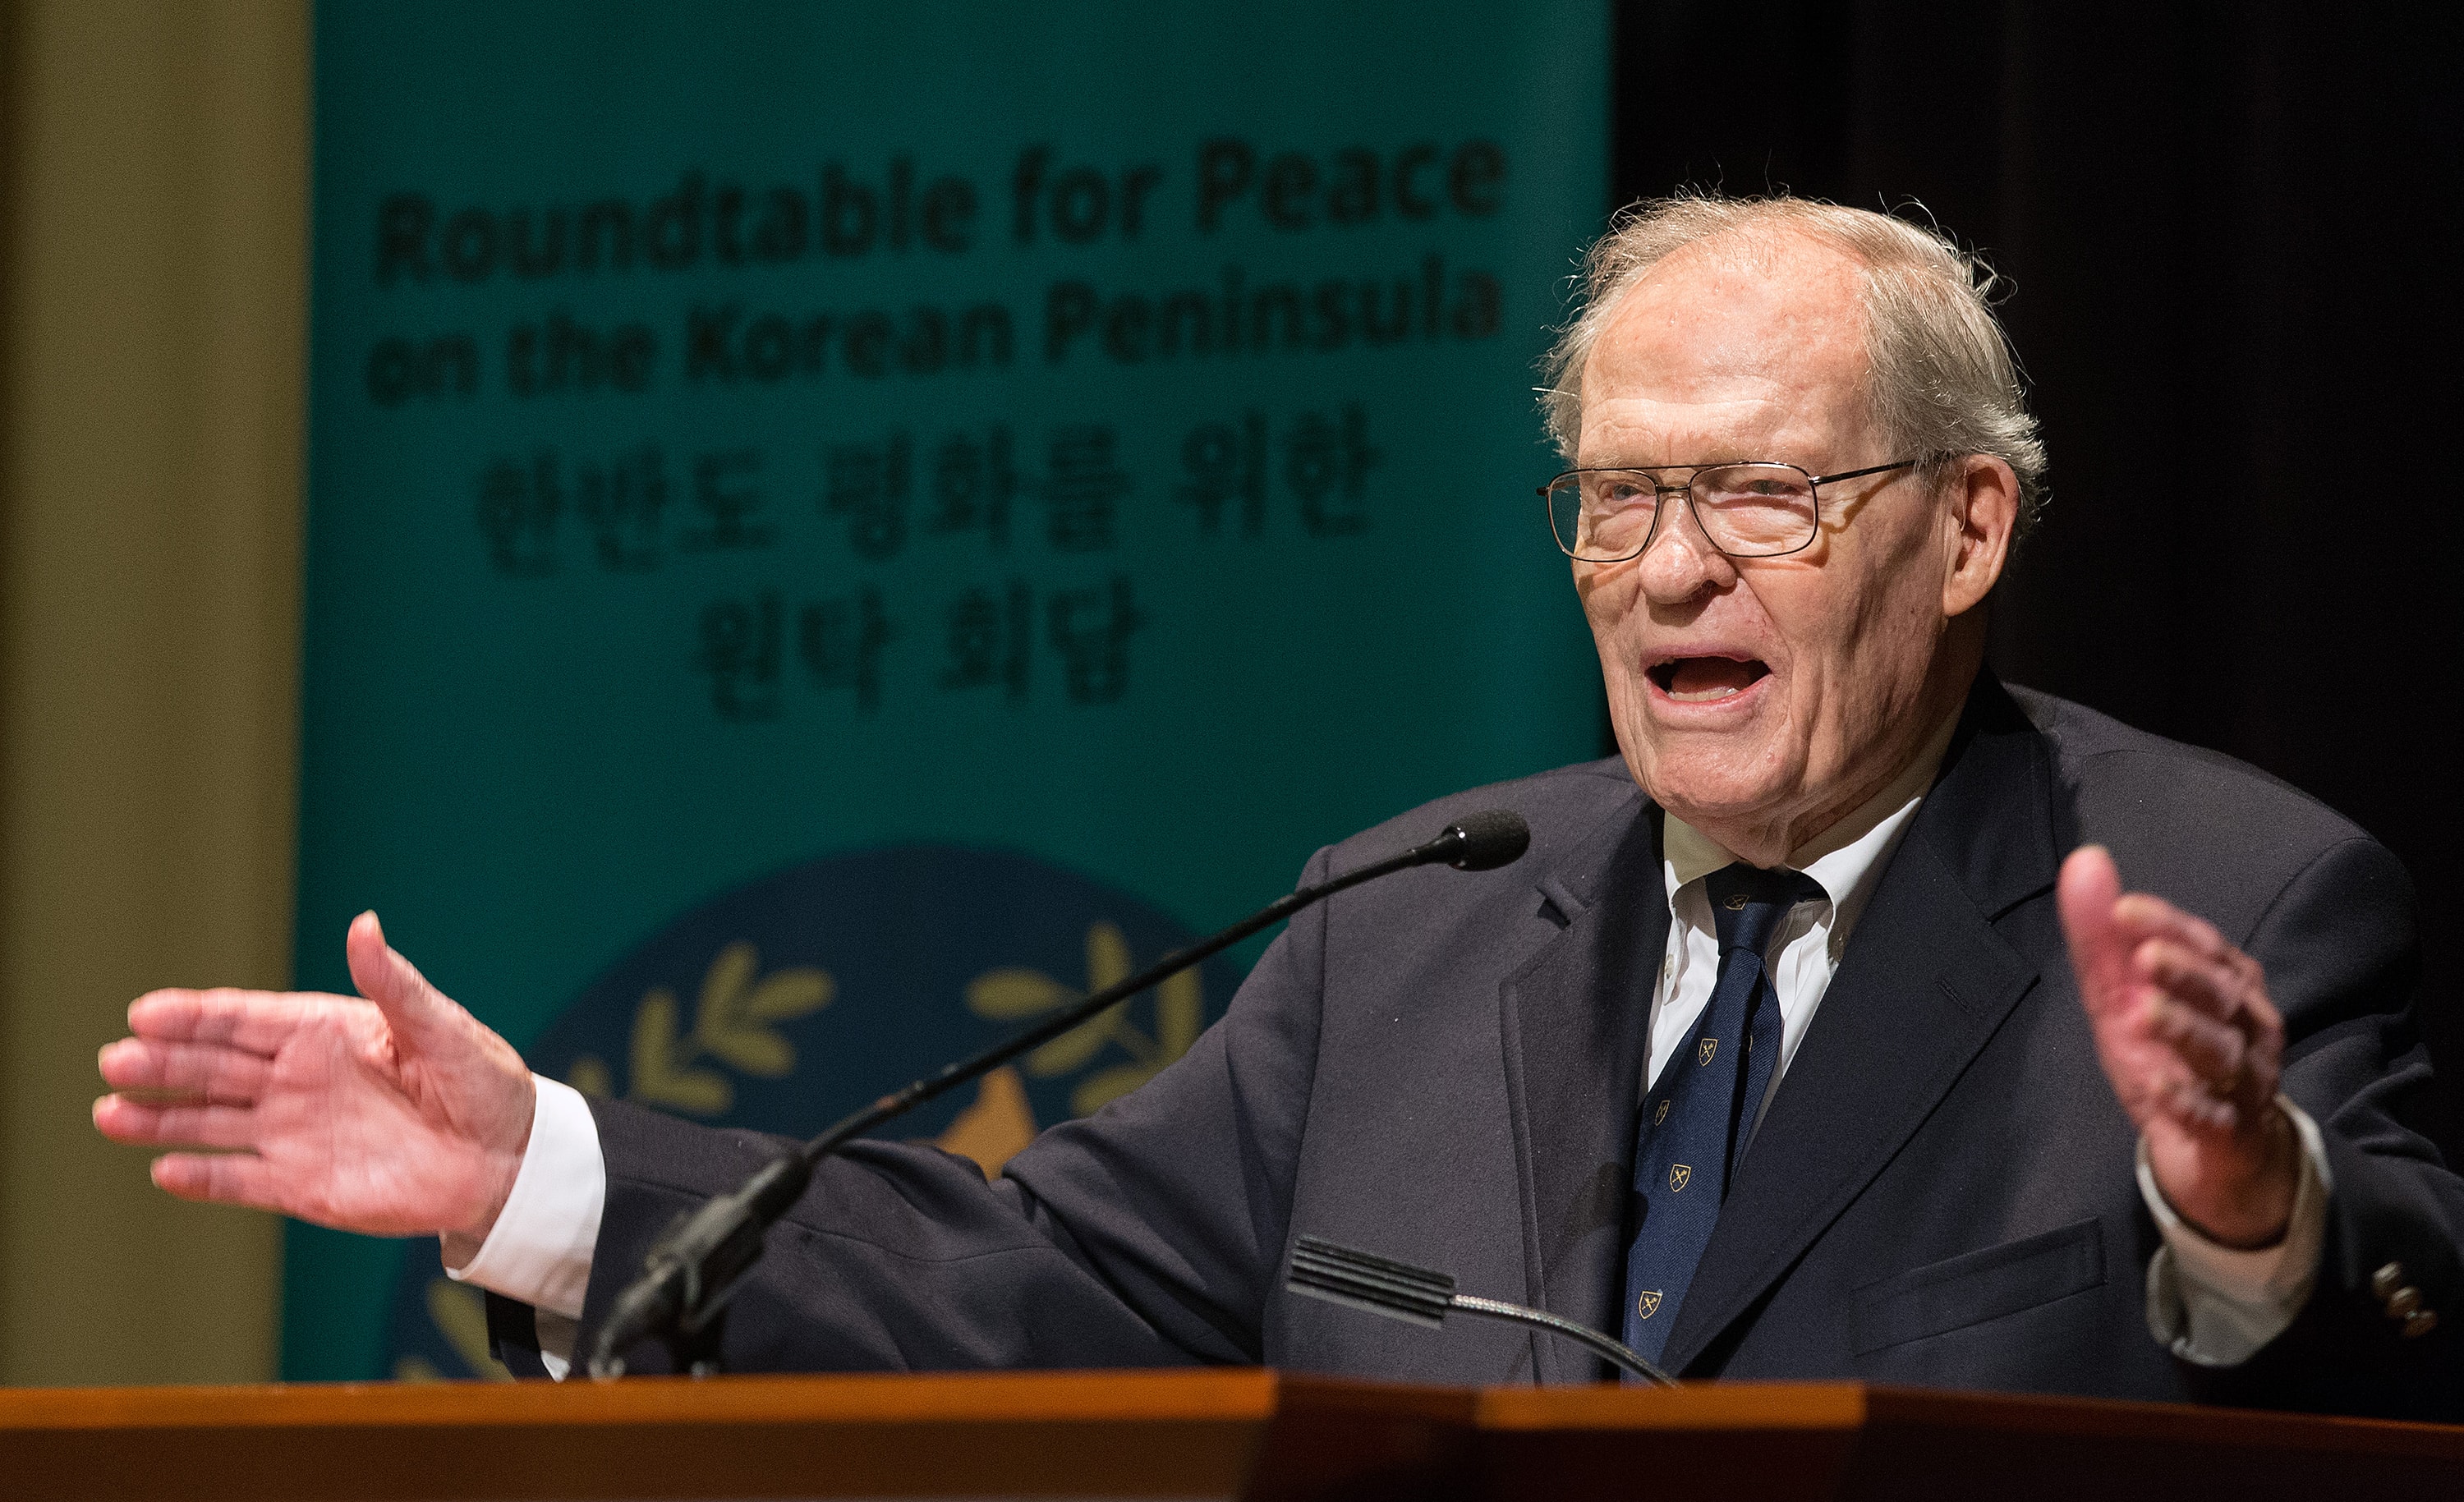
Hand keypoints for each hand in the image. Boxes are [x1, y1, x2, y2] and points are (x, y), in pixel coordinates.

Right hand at [93, 912, 533, 1258]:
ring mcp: (294, 1132)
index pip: (244, 1019)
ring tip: (111, 1115)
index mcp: (325, 1031)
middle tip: (115, 1062)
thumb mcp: (441, 1028)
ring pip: (212, 1122)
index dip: (194, 1016)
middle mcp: (297, 1079)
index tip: (144, 1013)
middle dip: (163, 1064)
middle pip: (214, 1067)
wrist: (507, 1159)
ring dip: (162, 1119)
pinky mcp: (302, 1184)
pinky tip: (163, 1170)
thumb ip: (394, 985)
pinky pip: (240, 1179)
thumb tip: (364, 925)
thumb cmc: (482, 1082)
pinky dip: (203, 1177)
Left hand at [2059, 845, 2296, 1247]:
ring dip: (2184, 1030)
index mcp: (2225, 983)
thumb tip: (2084, 861)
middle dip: (2186, 973)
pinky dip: (2187, 1102)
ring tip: (2143, 1014)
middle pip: (2223, 993)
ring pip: (2223, 1053)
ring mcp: (2245, 1080)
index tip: (2123, 910)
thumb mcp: (2123, 998)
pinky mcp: (2233, 1131)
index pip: (2203, 944)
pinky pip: (2215, 1117)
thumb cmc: (2170, 1056)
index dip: (2166, 925)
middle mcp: (2246, 1025)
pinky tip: (2158, 1088)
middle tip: (2145, 957)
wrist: (2220, 1152)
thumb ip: (2102, 938)